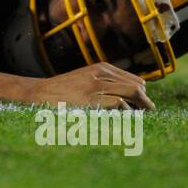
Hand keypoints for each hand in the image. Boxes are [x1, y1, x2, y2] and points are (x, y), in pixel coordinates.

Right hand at [26, 62, 155, 110]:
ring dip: (139, 107)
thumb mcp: (85, 79)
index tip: (143, 107)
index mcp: (101, 68)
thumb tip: (132, 96)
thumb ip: (105, 83)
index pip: (134, 80)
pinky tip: (123, 119)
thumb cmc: (63, 91)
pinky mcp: (91, 99)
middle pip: (136, 86)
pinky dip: (126, 111)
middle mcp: (100, 73)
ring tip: (140, 119)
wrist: (38, 93)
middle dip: (145, 102)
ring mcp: (95, 86)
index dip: (142, 94)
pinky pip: (119, 102)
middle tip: (148, 114)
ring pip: (132, 91)